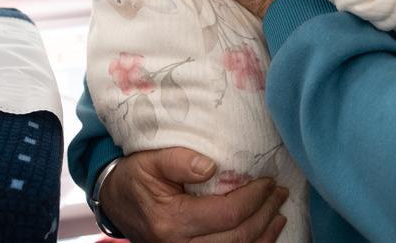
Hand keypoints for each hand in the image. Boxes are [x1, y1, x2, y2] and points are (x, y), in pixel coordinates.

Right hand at [101, 147, 288, 242]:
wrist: (115, 201)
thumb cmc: (136, 177)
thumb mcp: (151, 160)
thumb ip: (179, 160)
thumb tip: (210, 167)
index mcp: (172, 221)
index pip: (227, 214)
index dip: (254, 198)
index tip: (268, 181)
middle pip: (238, 238)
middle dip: (265, 215)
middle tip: (280, 192)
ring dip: (264, 235)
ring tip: (278, 213)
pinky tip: (264, 233)